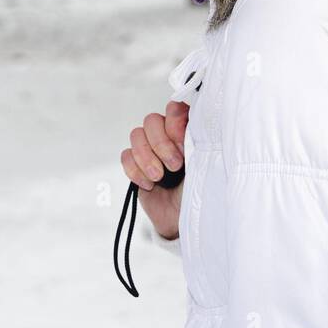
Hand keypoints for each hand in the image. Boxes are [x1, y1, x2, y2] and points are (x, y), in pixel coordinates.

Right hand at [120, 100, 187, 239]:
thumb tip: (184, 121)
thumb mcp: (202, 164)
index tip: (184, 146)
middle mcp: (167, 135)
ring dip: (146, 158)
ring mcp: (149, 149)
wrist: (182, 219)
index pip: (174, 108)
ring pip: (136, 135)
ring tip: (159, 178)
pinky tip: (149, 184)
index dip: (175, 123)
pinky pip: (125, 156)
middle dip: (160, 144)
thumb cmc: (198, 191)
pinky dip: (135, 171)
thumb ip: (193, 140)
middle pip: (151, 120)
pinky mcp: (135, 165)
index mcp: (186, 130)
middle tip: (174, 166)